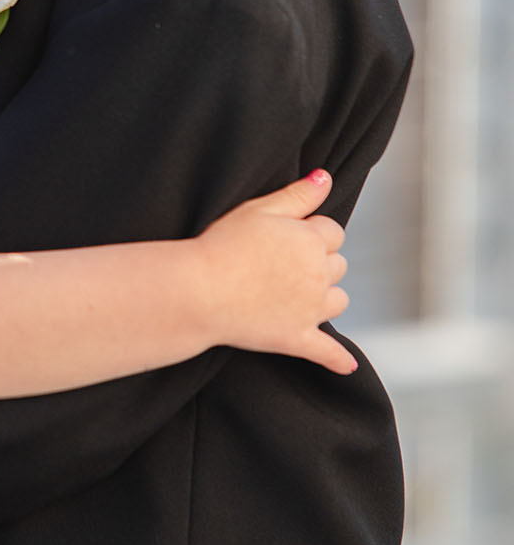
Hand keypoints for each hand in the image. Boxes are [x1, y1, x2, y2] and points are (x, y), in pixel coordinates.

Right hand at [197, 170, 353, 372]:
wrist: (199, 291)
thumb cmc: (221, 246)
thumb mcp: (258, 209)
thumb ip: (297, 194)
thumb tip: (326, 179)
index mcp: (312, 240)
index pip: (332, 232)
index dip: (310, 232)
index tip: (285, 237)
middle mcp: (319, 274)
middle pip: (338, 265)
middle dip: (319, 262)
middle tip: (282, 264)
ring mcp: (311, 310)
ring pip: (338, 300)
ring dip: (326, 296)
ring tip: (298, 295)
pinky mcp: (297, 338)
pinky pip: (328, 352)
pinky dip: (338, 359)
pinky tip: (346, 366)